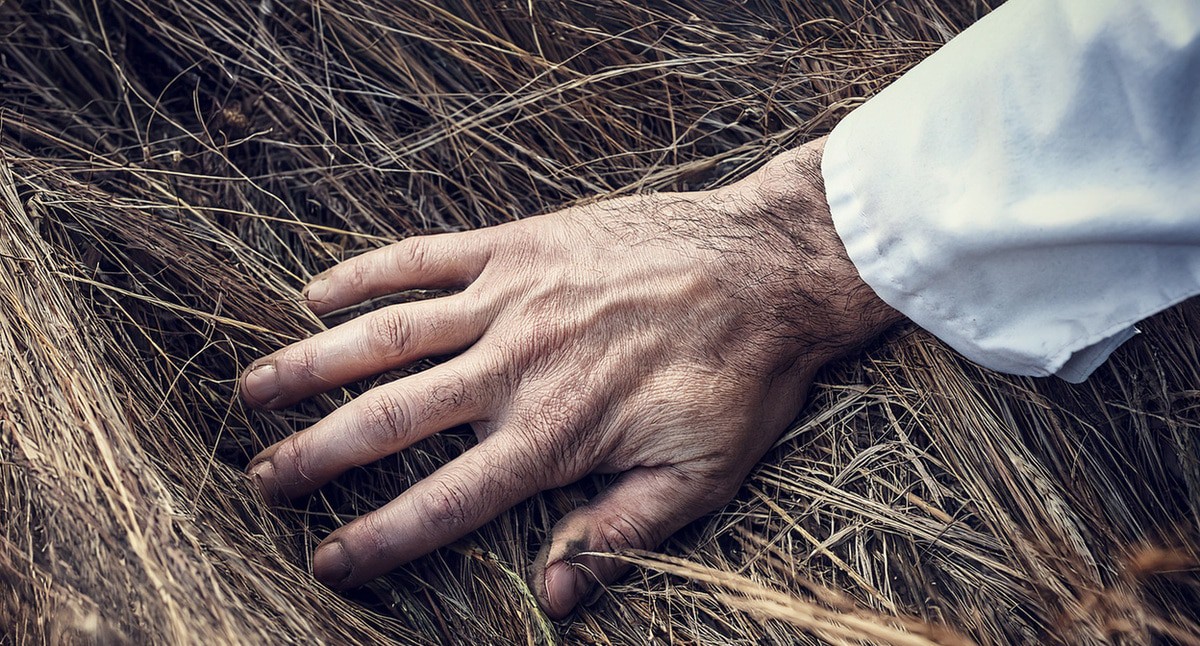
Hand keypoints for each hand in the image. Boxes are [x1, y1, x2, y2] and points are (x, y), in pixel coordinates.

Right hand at [240, 136, 900, 617]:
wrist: (768, 269)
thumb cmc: (739, 378)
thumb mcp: (698, 477)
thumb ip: (618, 535)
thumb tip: (556, 599)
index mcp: (553, 436)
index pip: (445, 501)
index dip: (380, 538)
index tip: (326, 560)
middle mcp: (515, 369)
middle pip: (391, 419)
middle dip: (317, 453)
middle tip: (261, 476)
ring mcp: (511, 299)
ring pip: (389, 336)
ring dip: (314, 364)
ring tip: (254, 387)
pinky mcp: (520, 243)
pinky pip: (423, 258)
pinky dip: (365, 274)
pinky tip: (318, 291)